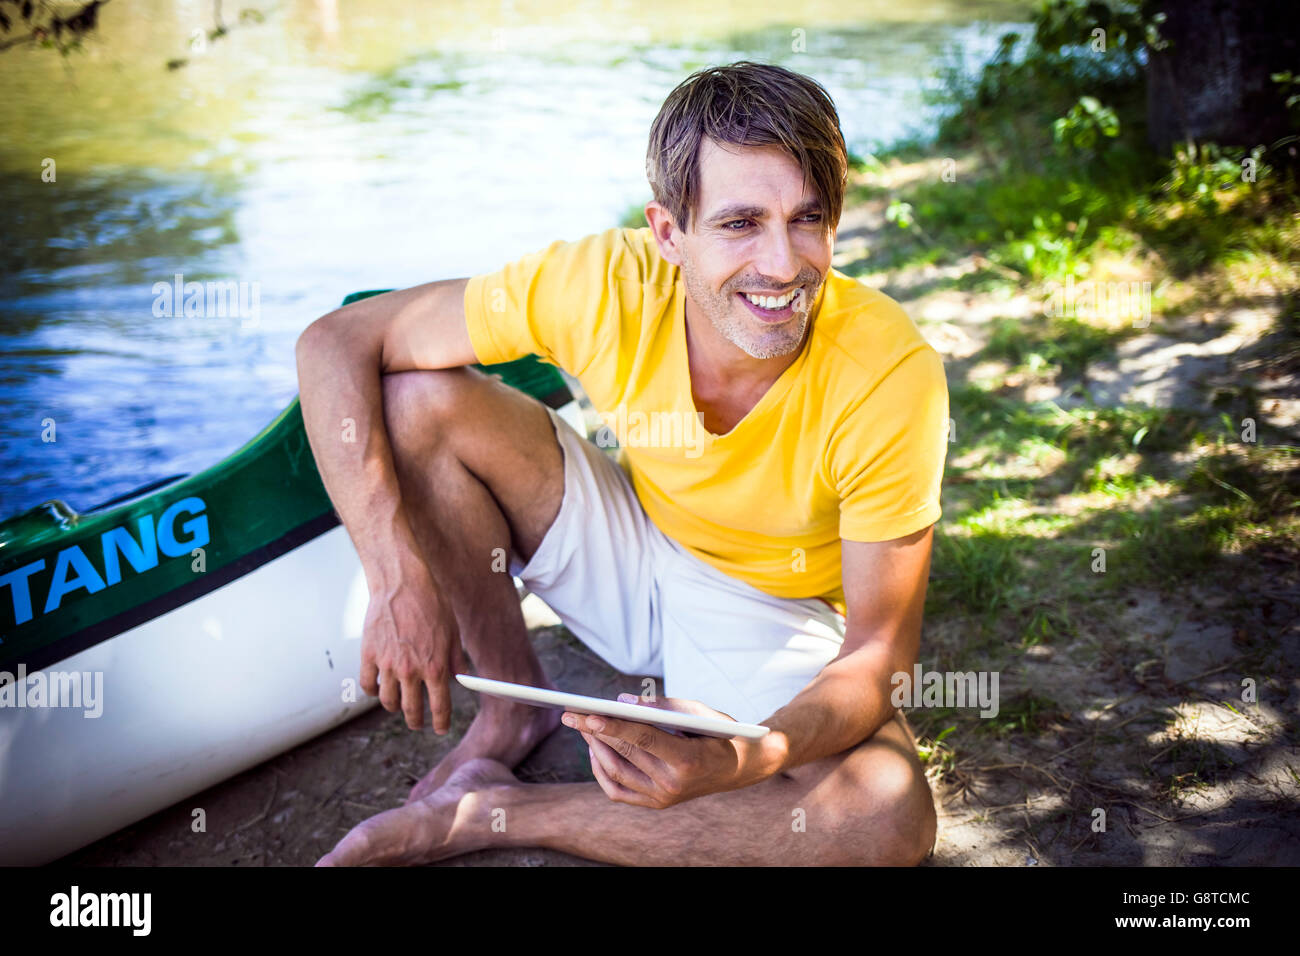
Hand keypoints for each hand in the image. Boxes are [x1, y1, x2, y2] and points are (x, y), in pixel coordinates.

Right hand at [360, 558, 467, 732]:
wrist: (402, 583)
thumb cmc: (431, 603)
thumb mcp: (452, 632)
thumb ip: (455, 659)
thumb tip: (460, 679)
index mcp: (434, 667)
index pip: (439, 706)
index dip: (440, 722)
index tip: (439, 729)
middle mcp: (410, 670)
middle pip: (411, 710)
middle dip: (416, 721)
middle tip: (418, 723)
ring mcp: (387, 664)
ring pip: (387, 701)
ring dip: (394, 707)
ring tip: (399, 705)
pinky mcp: (368, 654)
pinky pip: (368, 684)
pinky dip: (373, 691)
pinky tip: (379, 689)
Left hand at [563, 695, 761, 807]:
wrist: (740, 768)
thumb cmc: (720, 732)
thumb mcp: (699, 711)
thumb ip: (661, 705)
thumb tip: (622, 701)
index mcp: (687, 760)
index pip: (642, 739)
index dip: (613, 726)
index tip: (587, 714)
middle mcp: (673, 785)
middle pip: (624, 754)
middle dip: (594, 732)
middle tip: (571, 713)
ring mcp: (663, 798)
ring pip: (616, 772)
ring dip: (594, 748)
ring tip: (581, 726)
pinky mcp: (656, 804)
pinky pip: (617, 790)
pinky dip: (601, 770)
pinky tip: (594, 750)